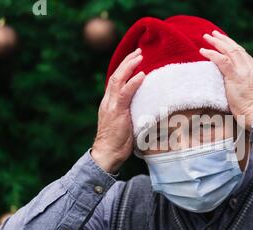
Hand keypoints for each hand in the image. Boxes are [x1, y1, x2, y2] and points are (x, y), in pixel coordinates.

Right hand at [91, 48, 144, 172]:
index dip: (124, 68)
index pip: (115, 80)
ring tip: (140, 56)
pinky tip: (141, 75)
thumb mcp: (125, 123)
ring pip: (117, 80)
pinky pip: (124, 94)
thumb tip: (146, 108)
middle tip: (139, 51)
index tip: (134, 59)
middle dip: (127, 62)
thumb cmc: (118, 142)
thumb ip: (131, 113)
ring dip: (129, 66)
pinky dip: (133, 83)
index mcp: (109, 103)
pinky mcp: (116, 112)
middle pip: (115, 75)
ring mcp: (111, 106)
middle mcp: (108, 101)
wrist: (107, 154)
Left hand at [200, 31, 252, 130]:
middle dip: (225, 40)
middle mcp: (251, 69)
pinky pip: (222, 61)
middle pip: (237, 49)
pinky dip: (212, 54)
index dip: (235, 49)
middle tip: (215, 34)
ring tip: (207, 37)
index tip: (227, 45)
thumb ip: (248, 91)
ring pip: (229, 51)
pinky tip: (203, 51)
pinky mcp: (235, 77)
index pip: (245, 56)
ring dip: (217, 43)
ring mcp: (244, 72)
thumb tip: (241, 92)